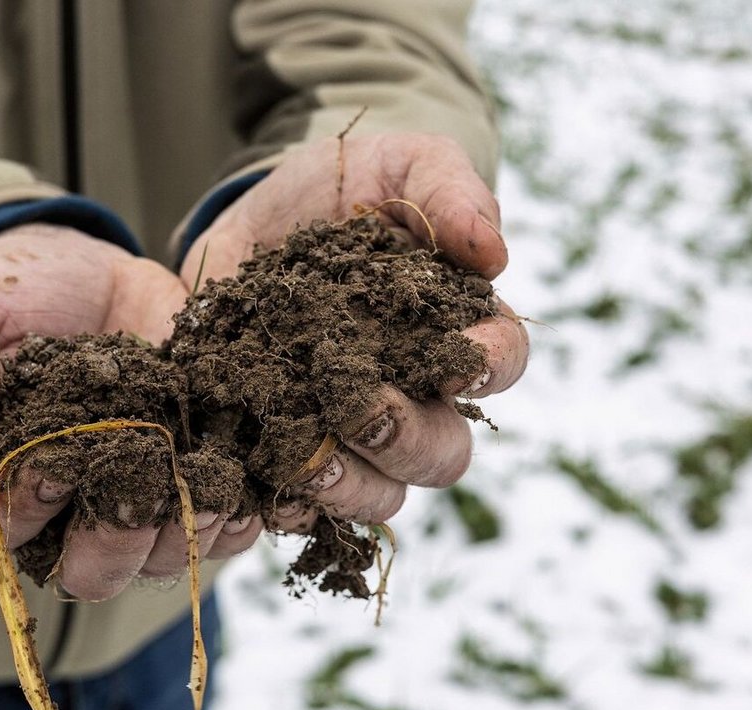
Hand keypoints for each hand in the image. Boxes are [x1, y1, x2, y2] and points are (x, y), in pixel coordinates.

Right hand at [0, 223, 263, 600]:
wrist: (88, 273)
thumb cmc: (5, 295)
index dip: (15, 507)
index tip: (45, 461)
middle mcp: (65, 509)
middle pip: (86, 570)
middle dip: (112, 544)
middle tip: (136, 487)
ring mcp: (134, 497)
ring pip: (155, 560)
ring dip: (181, 535)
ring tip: (202, 486)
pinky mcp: (190, 478)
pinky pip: (219, 529)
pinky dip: (234, 520)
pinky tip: (241, 492)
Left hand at [182, 134, 529, 529]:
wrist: (250, 216)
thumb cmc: (342, 187)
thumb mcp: (397, 162)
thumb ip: (449, 190)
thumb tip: (494, 252)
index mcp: (456, 328)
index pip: (502, 361)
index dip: (490, 367)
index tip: (460, 361)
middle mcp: (415, 394)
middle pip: (443, 451)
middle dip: (406, 436)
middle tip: (361, 405)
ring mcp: (354, 432)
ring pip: (382, 493)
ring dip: (350, 483)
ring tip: (303, 453)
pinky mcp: (291, 449)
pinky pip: (306, 505)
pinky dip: (289, 500)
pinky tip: (261, 477)